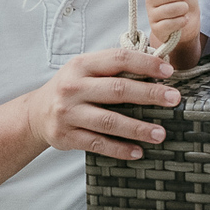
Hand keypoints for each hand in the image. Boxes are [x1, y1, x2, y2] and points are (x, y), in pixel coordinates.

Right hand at [22, 48, 179, 159]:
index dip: (145, 63)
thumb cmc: (71, 88)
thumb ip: (114, 67)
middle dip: (149, 94)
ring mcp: (69, 113)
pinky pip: (97, 144)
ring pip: (109, 121)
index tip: (169, 71)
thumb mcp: (86, 70)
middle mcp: (73, 87)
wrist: (35, 114)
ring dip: (137, 128)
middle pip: (117, 90)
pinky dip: (119, 149)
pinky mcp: (66, 136)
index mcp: (82, 65)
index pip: (118, 58)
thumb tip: (158, 66)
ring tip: (160, 133)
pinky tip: (138, 151)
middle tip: (174, 99)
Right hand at [145, 0, 199, 47]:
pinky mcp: (157, 30)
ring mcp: (152, 16)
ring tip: (183, 10)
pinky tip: (182, 20)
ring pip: (169, 10)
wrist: (190, 24)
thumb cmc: (185, 2)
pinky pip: (170, 23)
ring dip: (183, 9)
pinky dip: (181, 21)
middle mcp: (149, 1)